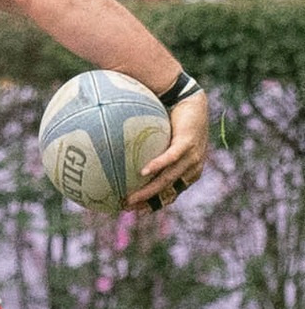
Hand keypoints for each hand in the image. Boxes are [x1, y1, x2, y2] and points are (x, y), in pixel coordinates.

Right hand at [126, 89, 209, 209]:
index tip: (135, 211)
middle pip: (168, 192)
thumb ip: (144, 151)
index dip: (153, 204)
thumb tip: (117, 154)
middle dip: (147, 203)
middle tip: (127, 207)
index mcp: (188, 171)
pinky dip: (157, 165)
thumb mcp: (159, 139)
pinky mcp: (188, 143)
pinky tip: (142, 172)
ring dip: (149, 190)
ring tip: (131, 197)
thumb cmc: (171, 117)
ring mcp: (192, 156)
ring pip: (168, 179)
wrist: (190, 98)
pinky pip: (170, 158)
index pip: (170, 194)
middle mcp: (192, 168)